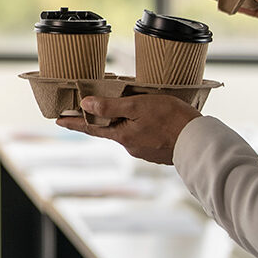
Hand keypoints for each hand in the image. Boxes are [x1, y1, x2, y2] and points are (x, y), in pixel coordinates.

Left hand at [56, 94, 201, 164]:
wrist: (200, 142)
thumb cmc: (170, 120)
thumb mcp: (137, 106)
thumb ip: (110, 106)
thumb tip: (85, 105)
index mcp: (122, 136)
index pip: (90, 128)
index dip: (73, 123)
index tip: (57, 120)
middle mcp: (130, 146)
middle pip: (109, 129)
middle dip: (102, 118)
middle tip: (94, 106)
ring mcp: (144, 151)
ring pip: (128, 132)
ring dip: (125, 121)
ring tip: (132, 107)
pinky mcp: (157, 152)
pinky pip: (143, 136)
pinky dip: (141, 127)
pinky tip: (151, 120)